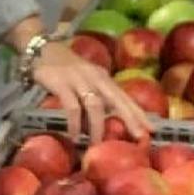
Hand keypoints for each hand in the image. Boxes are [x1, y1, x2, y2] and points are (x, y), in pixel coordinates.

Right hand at [30, 41, 150, 143]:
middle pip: (117, 99)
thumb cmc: (66, 69)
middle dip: (130, 119)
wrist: (42, 50)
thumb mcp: (87, 79)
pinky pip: (72, 106)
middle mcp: (95, 77)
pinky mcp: (61, 83)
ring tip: (97, 144)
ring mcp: (78, 79)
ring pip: (95, 105)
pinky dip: (75, 123)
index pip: (125, 97)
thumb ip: (99, 95)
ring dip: (97, 126)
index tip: (151, 130)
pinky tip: (74, 135)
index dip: (139, 113)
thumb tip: (111, 120)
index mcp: (103, 78)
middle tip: (139, 137)